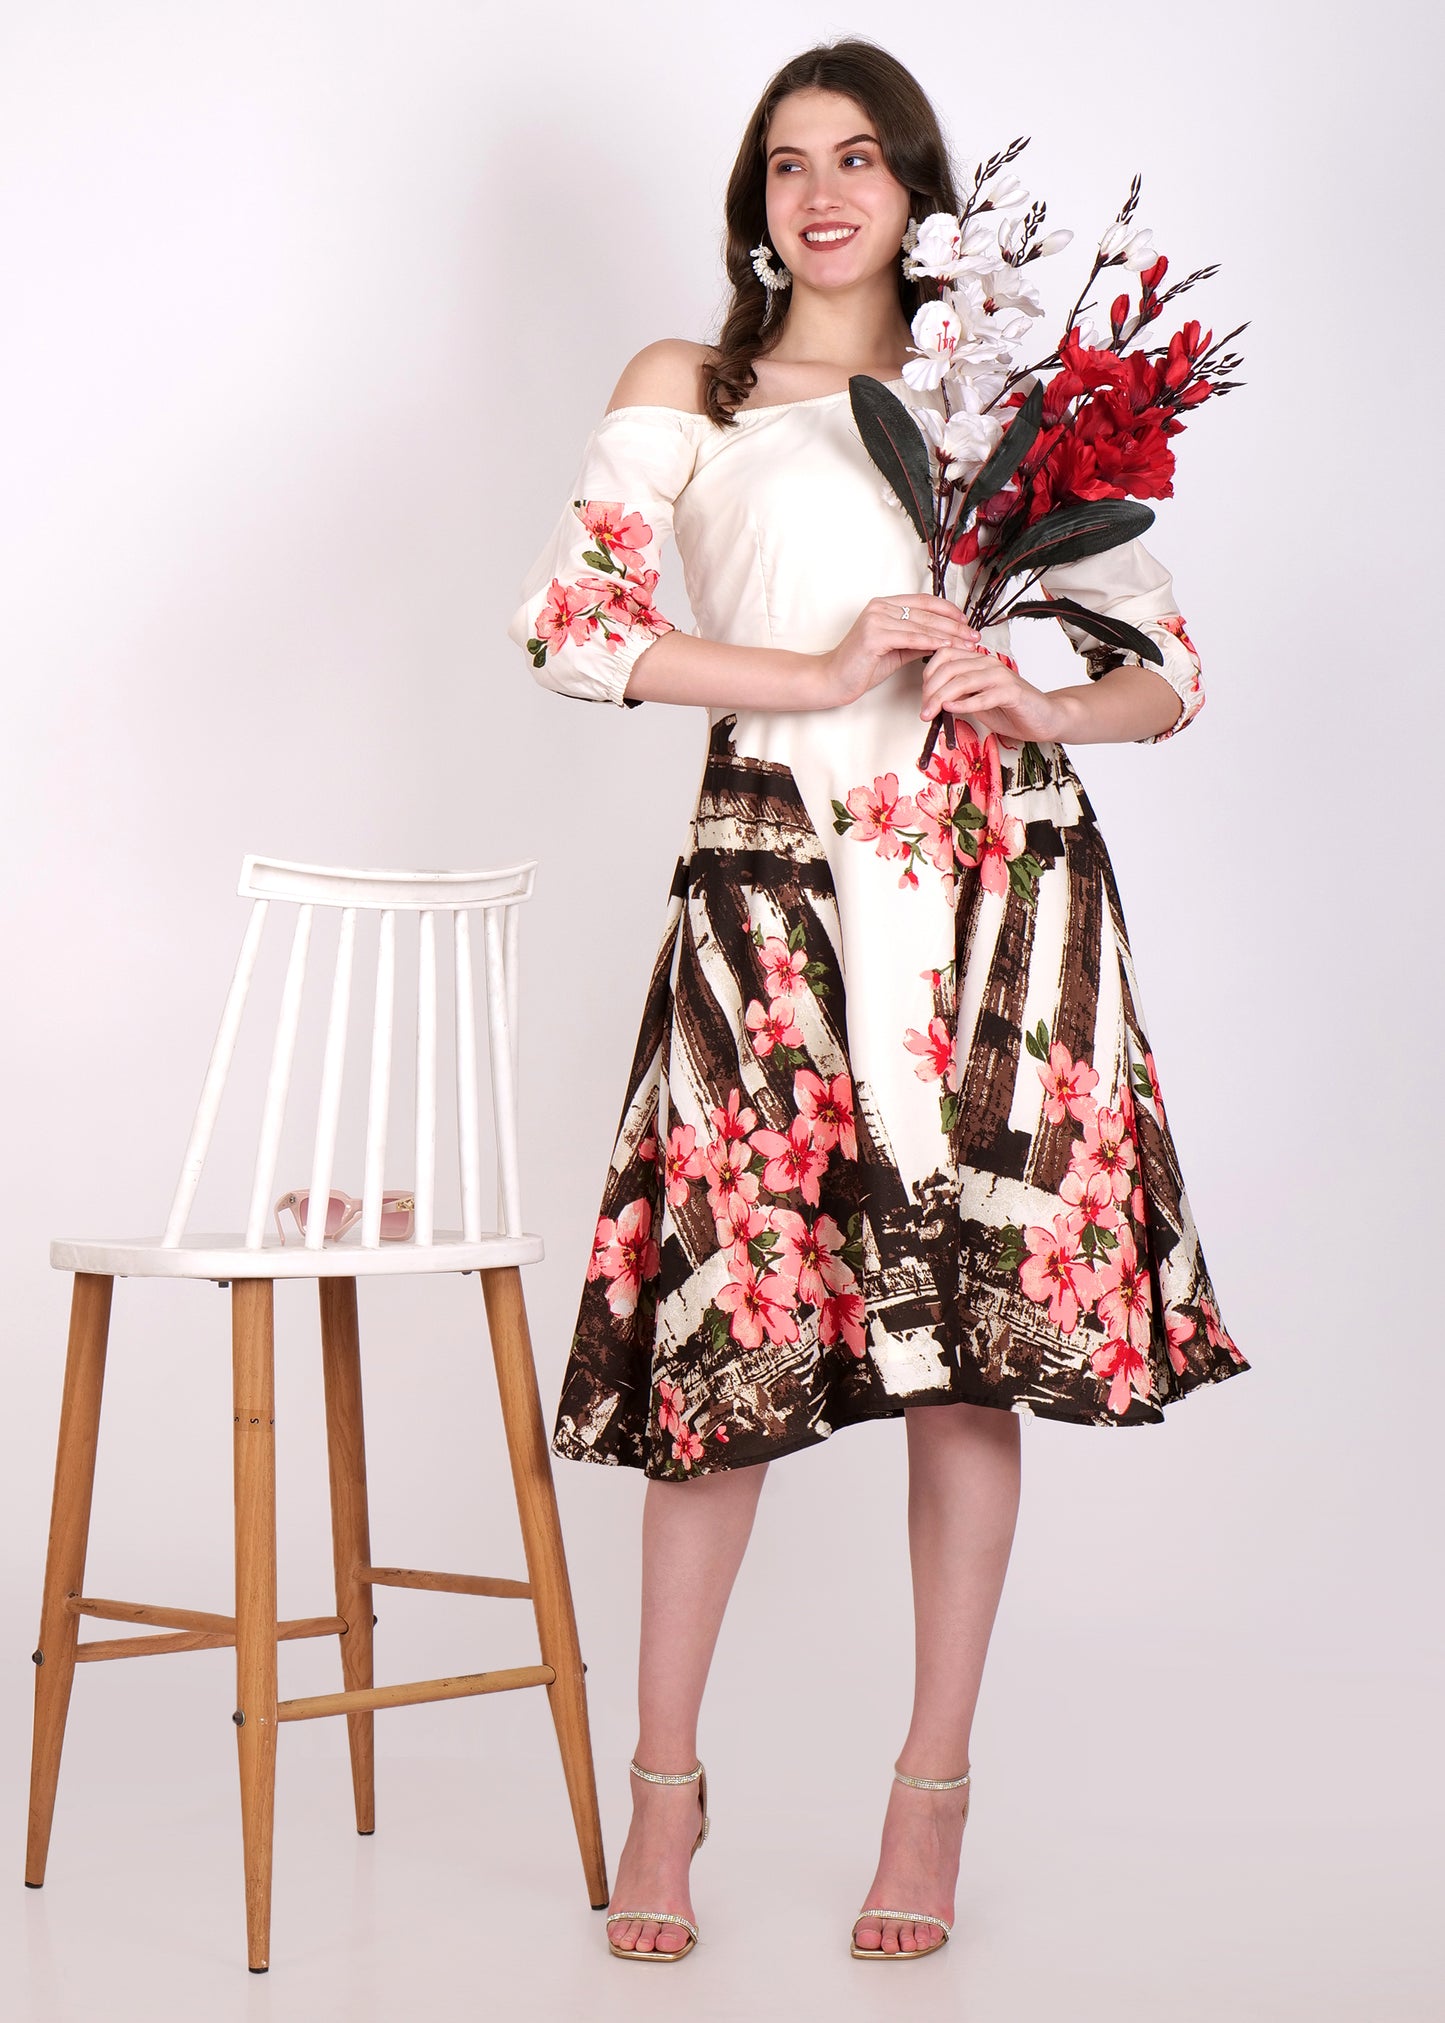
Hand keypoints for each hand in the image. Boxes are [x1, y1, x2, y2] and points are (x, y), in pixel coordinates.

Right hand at [816, 594, 979, 708]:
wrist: (832, 680)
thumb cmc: (860, 667)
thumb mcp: (895, 650)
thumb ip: (917, 641)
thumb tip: (942, 640)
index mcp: (884, 605)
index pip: (924, 601)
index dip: (948, 610)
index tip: (966, 622)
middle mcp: (880, 606)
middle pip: (926, 613)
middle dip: (954, 625)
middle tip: (974, 635)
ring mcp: (876, 618)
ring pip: (921, 626)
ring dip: (948, 635)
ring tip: (967, 643)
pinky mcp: (874, 635)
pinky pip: (911, 638)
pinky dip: (931, 643)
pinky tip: (948, 648)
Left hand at [918, 640, 1065, 743]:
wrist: (1045, 717)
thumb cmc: (1011, 709)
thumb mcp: (976, 702)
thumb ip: (957, 696)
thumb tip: (932, 700)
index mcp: (978, 661)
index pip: (945, 655)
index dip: (928, 673)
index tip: (921, 694)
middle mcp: (988, 664)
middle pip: (950, 668)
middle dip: (930, 690)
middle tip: (923, 709)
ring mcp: (1001, 676)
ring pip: (963, 680)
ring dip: (942, 698)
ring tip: (930, 711)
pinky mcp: (1012, 692)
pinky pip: (983, 696)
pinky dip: (964, 703)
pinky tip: (951, 709)